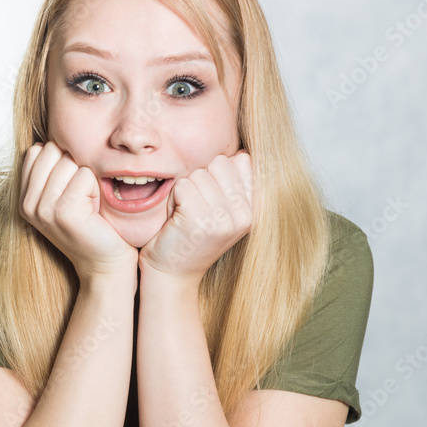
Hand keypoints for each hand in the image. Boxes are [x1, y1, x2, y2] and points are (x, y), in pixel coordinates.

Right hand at [20, 141, 137, 279]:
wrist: (106, 263)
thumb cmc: (93, 225)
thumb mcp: (65, 194)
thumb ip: (53, 169)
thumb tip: (49, 138)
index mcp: (24, 197)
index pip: (37, 150)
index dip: (62, 161)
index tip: (72, 189)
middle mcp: (28, 203)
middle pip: (52, 150)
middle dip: (75, 167)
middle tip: (83, 198)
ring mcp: (42, 209)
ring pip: (69, 161)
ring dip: (87, 179)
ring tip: (89, 205)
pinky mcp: (62, 212)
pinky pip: (84, 176)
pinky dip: (96, 189)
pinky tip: (95, 210)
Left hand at [138, 151, 252, 281]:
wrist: (172, 274)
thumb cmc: (191, 237)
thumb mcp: (222, 212)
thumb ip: (233, 184)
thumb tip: (240, 152)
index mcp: (254, 209)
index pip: (242, 160)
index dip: (217, 173)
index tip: (211, 200)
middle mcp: (245, 214)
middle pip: (219, 163)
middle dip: (200, 180)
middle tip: (195, 208)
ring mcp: (224, 218)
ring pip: (198, 174)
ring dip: (184, 191)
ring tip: (185, 216)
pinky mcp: (200, 220)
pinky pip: (183, 186)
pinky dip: (173, 200)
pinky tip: (176, 220)